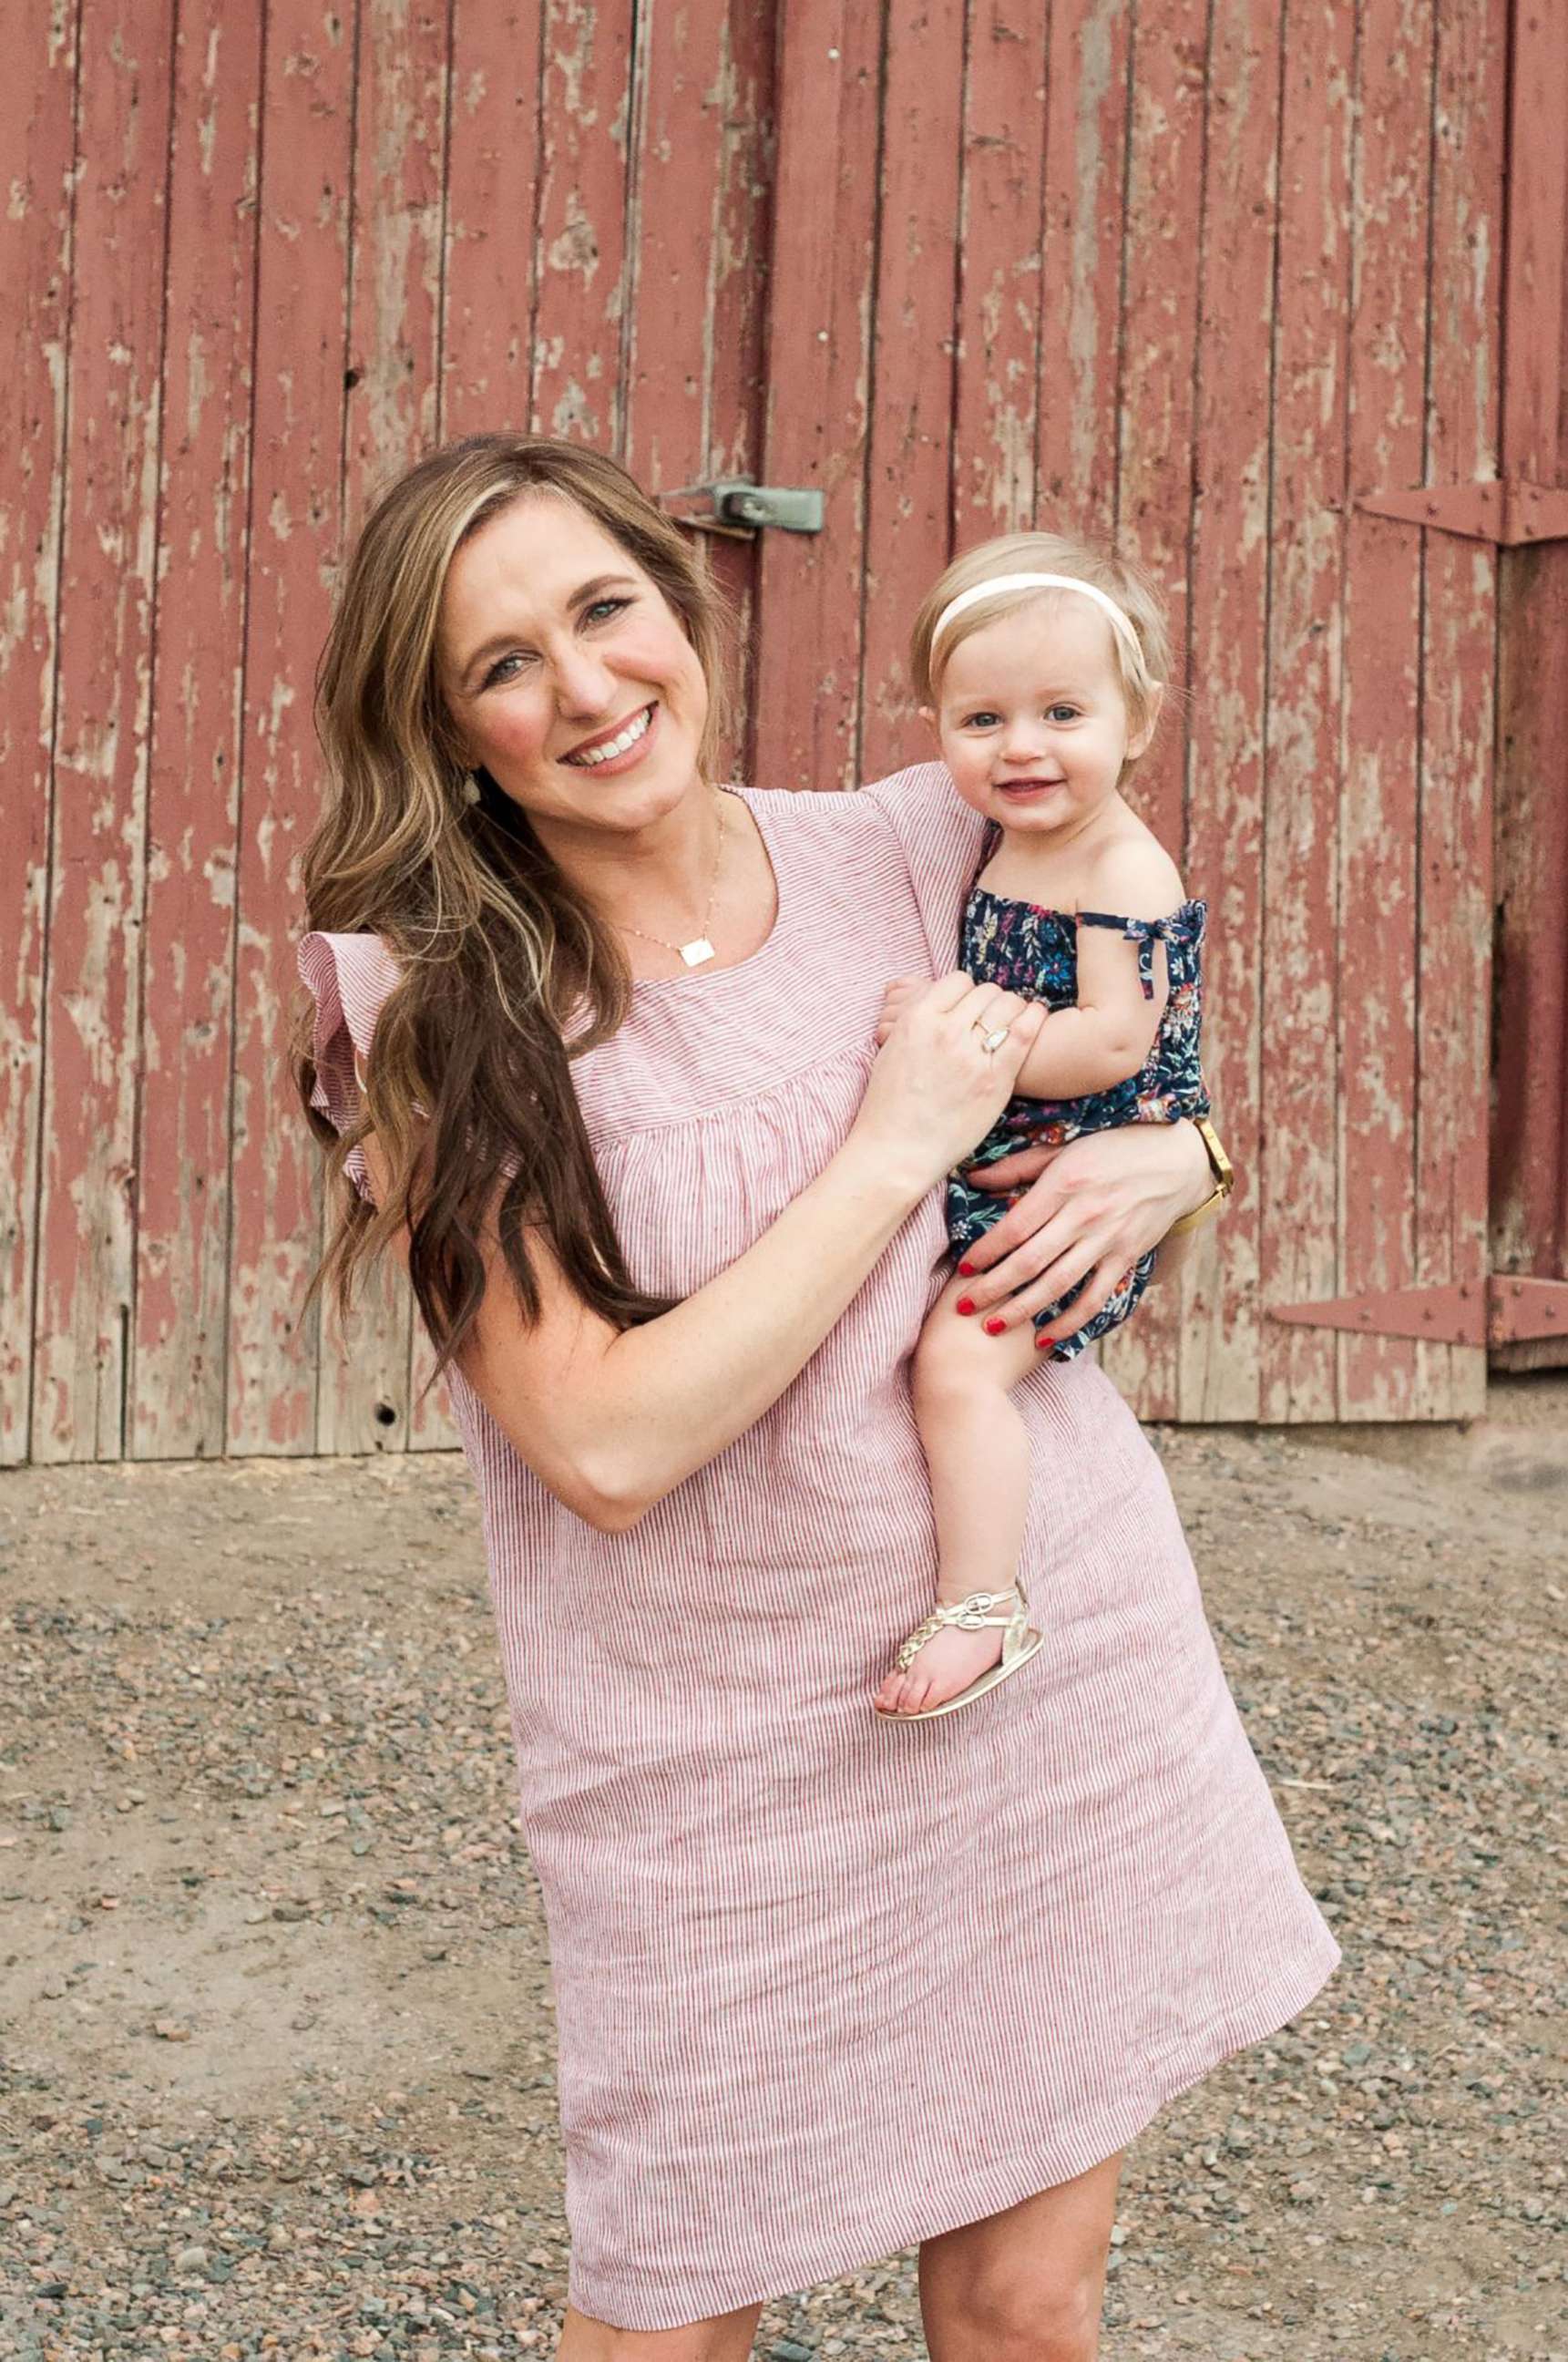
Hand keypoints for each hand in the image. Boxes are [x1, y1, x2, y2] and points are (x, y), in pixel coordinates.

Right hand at [852, 972, 1045, 1196]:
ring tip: (1011, 1022)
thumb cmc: (889, 1105)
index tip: (969, 1006)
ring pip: (1007, 1005)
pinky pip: (1024, 1033)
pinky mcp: (995, 1079)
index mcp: (917, 1019)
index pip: (957, 980)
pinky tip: (1035, 1017)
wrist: (896, 1150)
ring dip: (1011, 1009)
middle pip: (986, 991)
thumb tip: (935, 998)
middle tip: (992, 1018)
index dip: (966, 991)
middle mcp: (945, 1031)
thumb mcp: (891, 1050)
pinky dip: (1034, 1018)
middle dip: (990, 1001)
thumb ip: (915, 1020)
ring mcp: (972, 1055)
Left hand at [952, 1121, 1210, 1341]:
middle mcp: (1085, 1216)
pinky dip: (1070, 1322)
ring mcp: (1107, 1240)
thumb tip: (972, 1177)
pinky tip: (1046, 1338)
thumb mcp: (1064, 1147)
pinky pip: (1095, 1297)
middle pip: (1030, 1261)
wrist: (1177, 1161)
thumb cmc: (1113, 1147)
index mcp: (1065, 1184)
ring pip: (1059, 1284)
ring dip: (1023, 1310)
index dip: (986, 1251)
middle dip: (994, 1288)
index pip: (1015, 1227)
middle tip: (964, 1307)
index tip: (963, 1268)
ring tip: (993, 1328)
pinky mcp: (1126, 1258)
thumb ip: (1017, 1166)